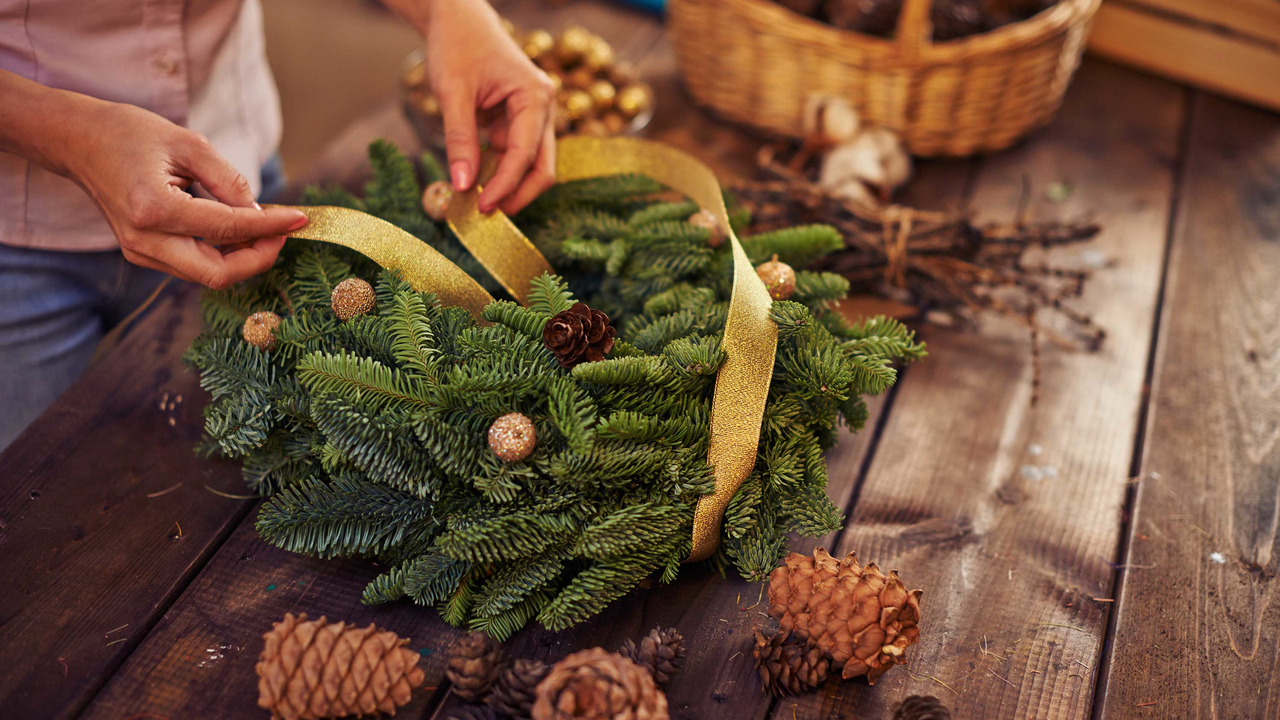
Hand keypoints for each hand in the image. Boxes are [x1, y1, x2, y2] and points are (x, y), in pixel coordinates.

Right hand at [64, 102, 306, 289]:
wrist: (77, 141)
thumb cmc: (129, 133)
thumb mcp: (188, 143)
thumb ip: (229, 180)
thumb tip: (262, 212)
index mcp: (154, 209)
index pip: (228, 229)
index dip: (270, 226)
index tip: (300, 218)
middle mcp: (144, 240)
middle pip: (219, 274)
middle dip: (259, 257)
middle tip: (283, 231)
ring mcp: (140, 252)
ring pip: (208, 275)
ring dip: (243, 258)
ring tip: (264, 228)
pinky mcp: (141, 254)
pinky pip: (193, 266)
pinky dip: (222, 254)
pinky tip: (237, 231)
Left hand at [420, 0, 556, 214]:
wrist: (460, 22)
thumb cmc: (458, 47)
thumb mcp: (453, 93)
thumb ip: (460, 139)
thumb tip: (463, 185)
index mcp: (535, 95)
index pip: (526, 153)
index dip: (506, 185)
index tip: (482, 207)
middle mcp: (544, 107)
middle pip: (543, 166)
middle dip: (518, 194)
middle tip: (488, 215)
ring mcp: (535, 116)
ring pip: (533, 165)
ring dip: (509, 186)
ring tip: (479, 202)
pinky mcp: (521, 122)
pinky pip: (516, 156)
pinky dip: (500, 173)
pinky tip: (479, 184)